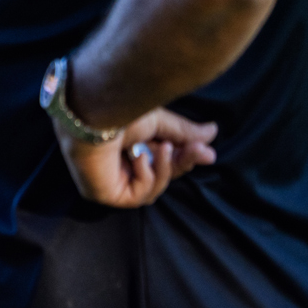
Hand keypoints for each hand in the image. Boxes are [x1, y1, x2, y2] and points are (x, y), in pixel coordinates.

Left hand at [54, 108, 218, 207]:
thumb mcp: (160, 121)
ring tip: (161, 147)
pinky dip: (145, 177)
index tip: (207, 153)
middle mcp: (119, 164)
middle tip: (200, 153)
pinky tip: (137, 157)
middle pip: (161, 175)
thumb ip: (184, 132)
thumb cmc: (119, 111)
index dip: (185, 157)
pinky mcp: (106, 194)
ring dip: (164, 168)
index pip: (163, 159)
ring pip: (153, 189)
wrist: (95, 114)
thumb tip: (212, 132)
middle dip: (181, 163)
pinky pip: (138, 196)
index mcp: (130, 144)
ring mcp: (112, 180)